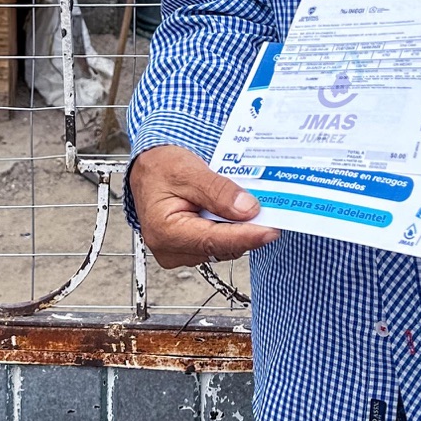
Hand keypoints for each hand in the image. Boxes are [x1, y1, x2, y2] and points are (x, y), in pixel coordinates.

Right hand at [129, 145, 282, 269]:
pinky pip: (217, 244)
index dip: (246, 236)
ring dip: (240, 229)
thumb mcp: (188, 170)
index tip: (272, 230)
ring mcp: (179, 253)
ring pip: (222, 247)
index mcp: (165, 231)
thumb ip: (218, 190)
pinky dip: (231, 229)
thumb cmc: (160, 167)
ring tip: (252, 206)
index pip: (213, 240)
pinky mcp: (188, 250)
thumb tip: (248, 209)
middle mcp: (170, 249)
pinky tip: (238, 213)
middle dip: (247, 230)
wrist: (147, 170)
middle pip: (221, 246)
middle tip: (272, 211)